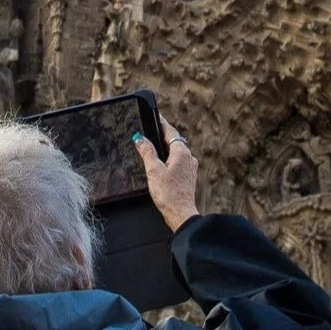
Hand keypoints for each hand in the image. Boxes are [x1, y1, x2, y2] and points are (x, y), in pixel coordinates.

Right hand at [134, 112, 199, 230]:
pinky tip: (163, 164)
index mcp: (182, 152)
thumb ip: (147, 152)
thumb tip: (140, 139)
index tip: (156, 115)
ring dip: (166, 148)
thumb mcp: (153, 171)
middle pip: (174, 141)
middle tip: (152, 128)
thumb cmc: (168, 194)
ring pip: (177, 152)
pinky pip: (179, 162)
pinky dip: (170, 159)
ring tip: (155, 145)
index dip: (162, 123)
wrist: (181, 214)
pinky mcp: (188, 178)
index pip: (171, 132)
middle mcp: (189, 158)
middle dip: (163, 135)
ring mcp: (190, 168)